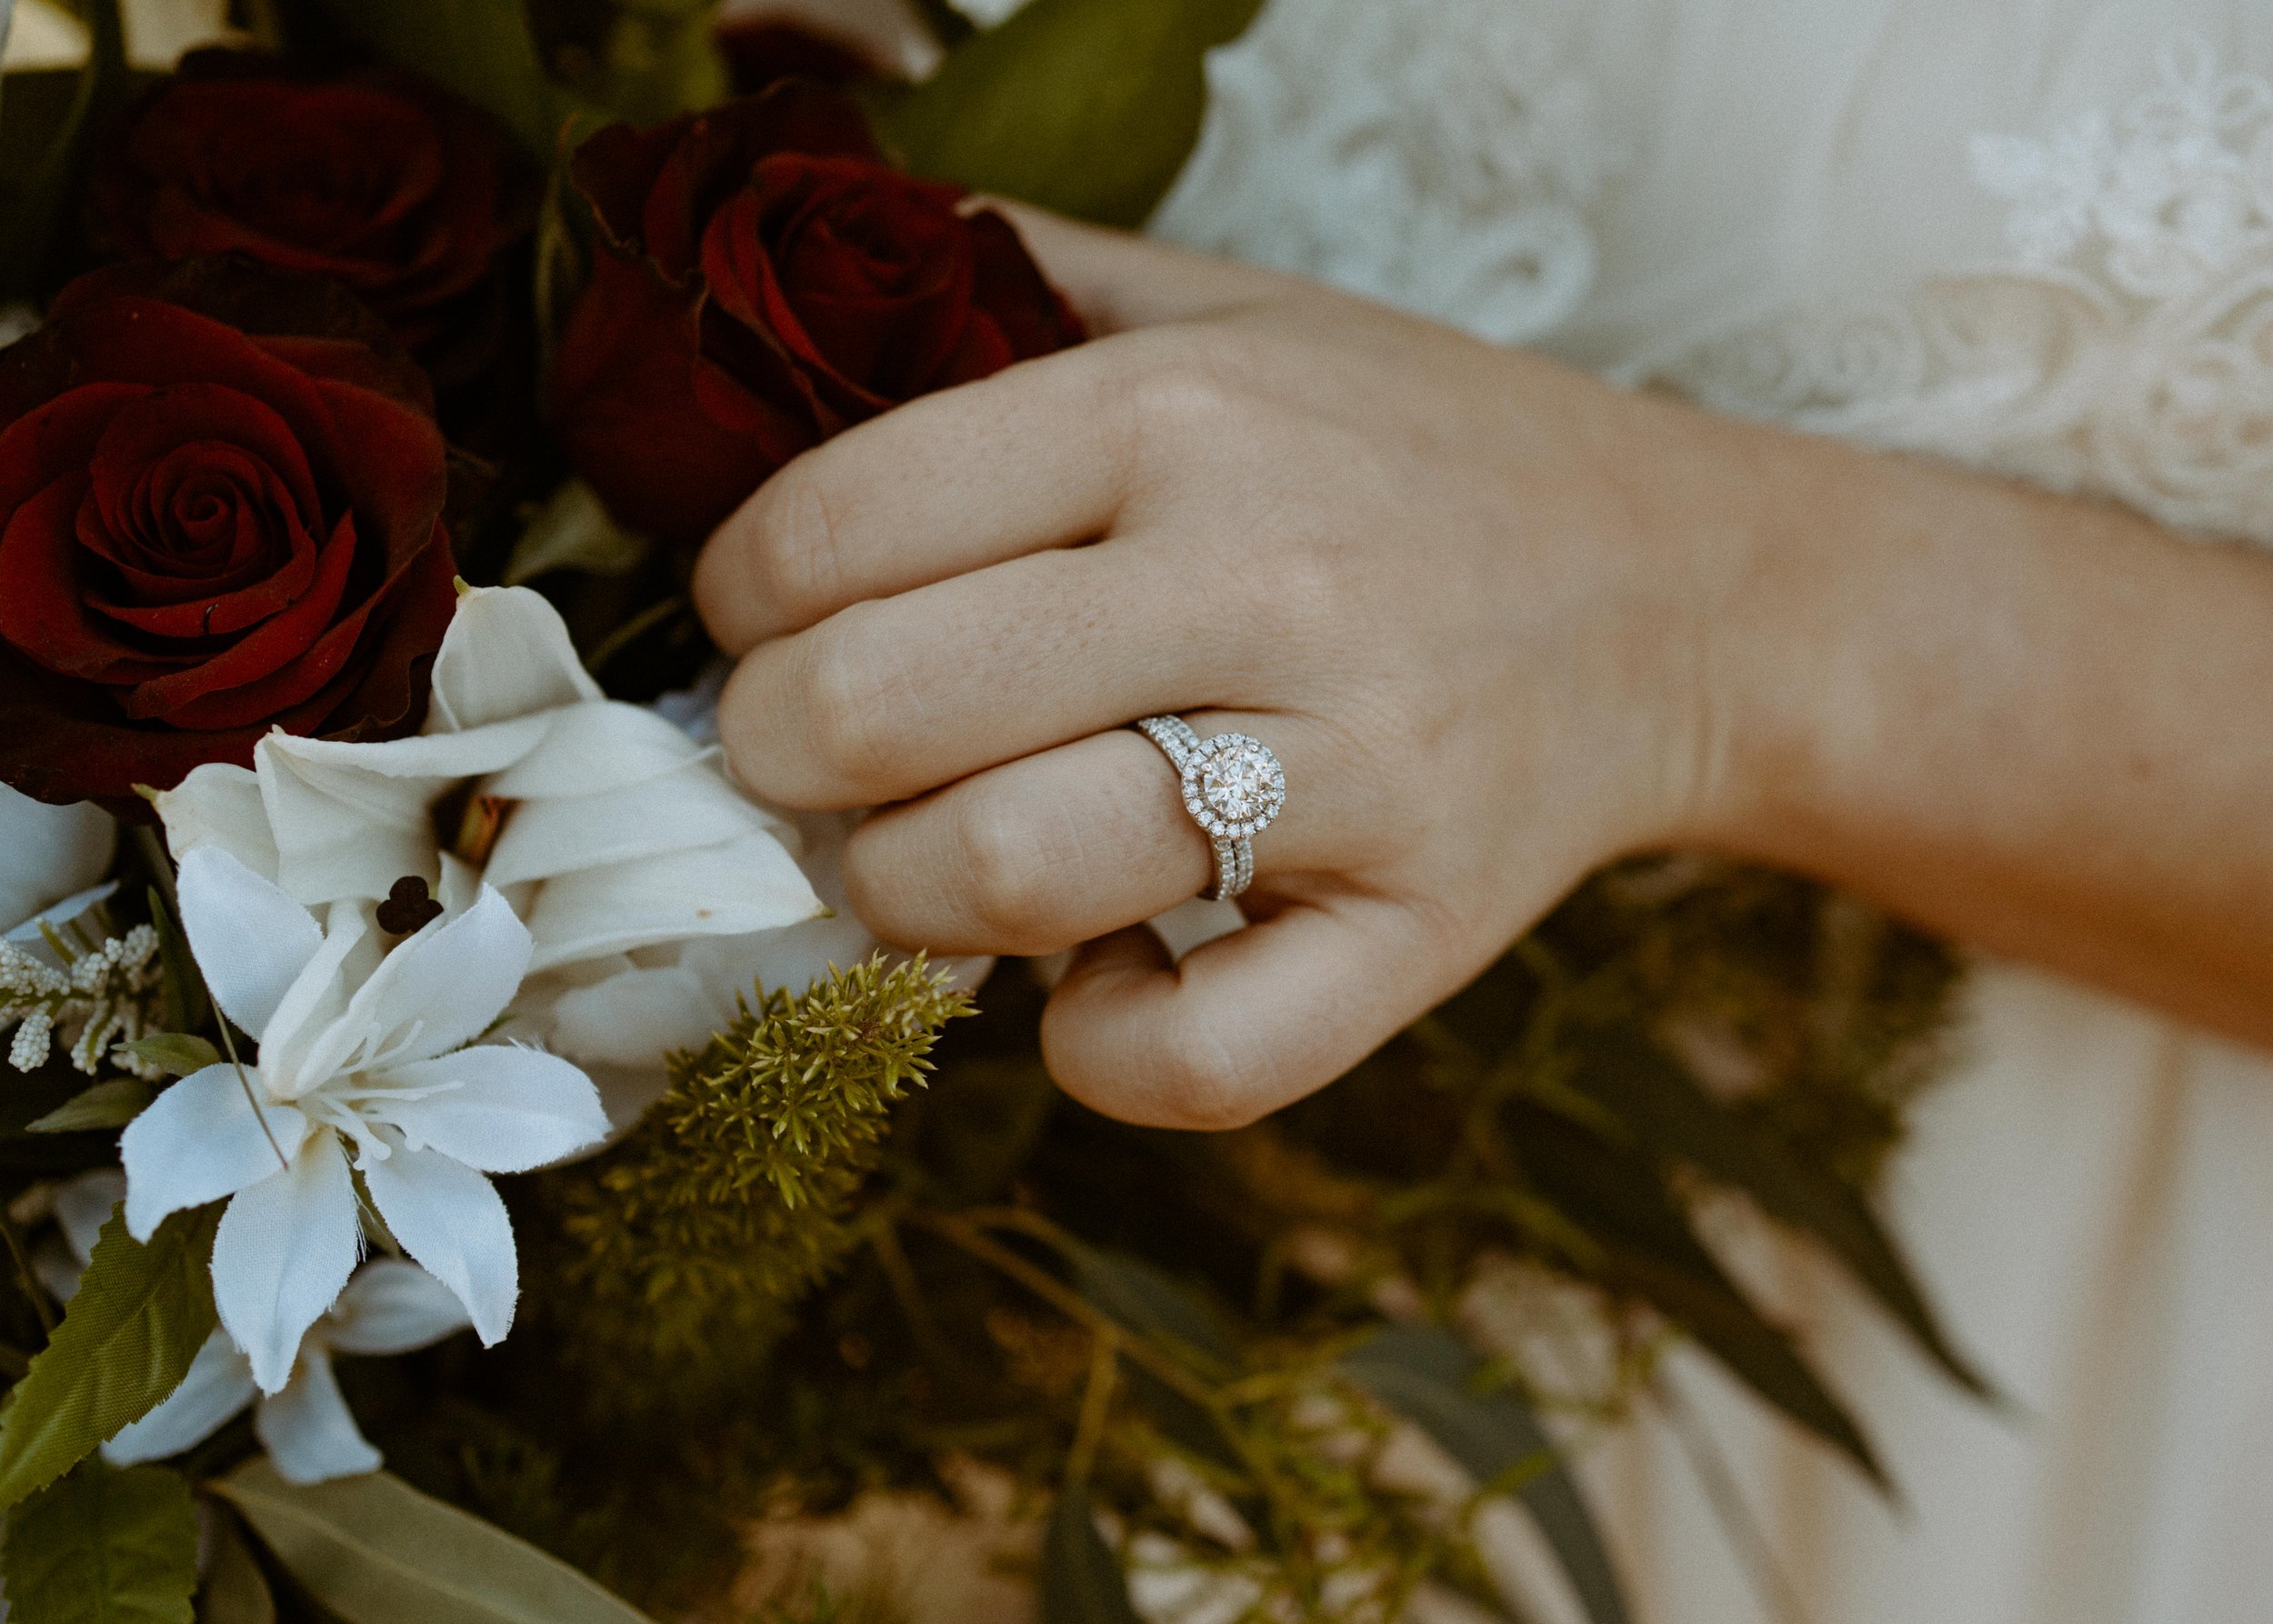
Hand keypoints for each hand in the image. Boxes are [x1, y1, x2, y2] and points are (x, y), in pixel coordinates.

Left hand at [693, 207, 1798, 1127]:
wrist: (1686, 591)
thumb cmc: (1422, 452)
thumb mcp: (1242, 306)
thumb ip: (1028, 281)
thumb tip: (808, 306)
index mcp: (1184, 409)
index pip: (836, 525)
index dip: (734, 604)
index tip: (758, 629)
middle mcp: (1265, 576)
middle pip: (884, 713)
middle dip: (779, 759)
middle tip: (811, 759)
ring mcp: (1358, 766)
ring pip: (1005, 881)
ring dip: (900, 901)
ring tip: (928, 864)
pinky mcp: (1424, 928)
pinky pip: (1194, 1060)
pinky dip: (1091, 1051)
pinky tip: (1091, 982)